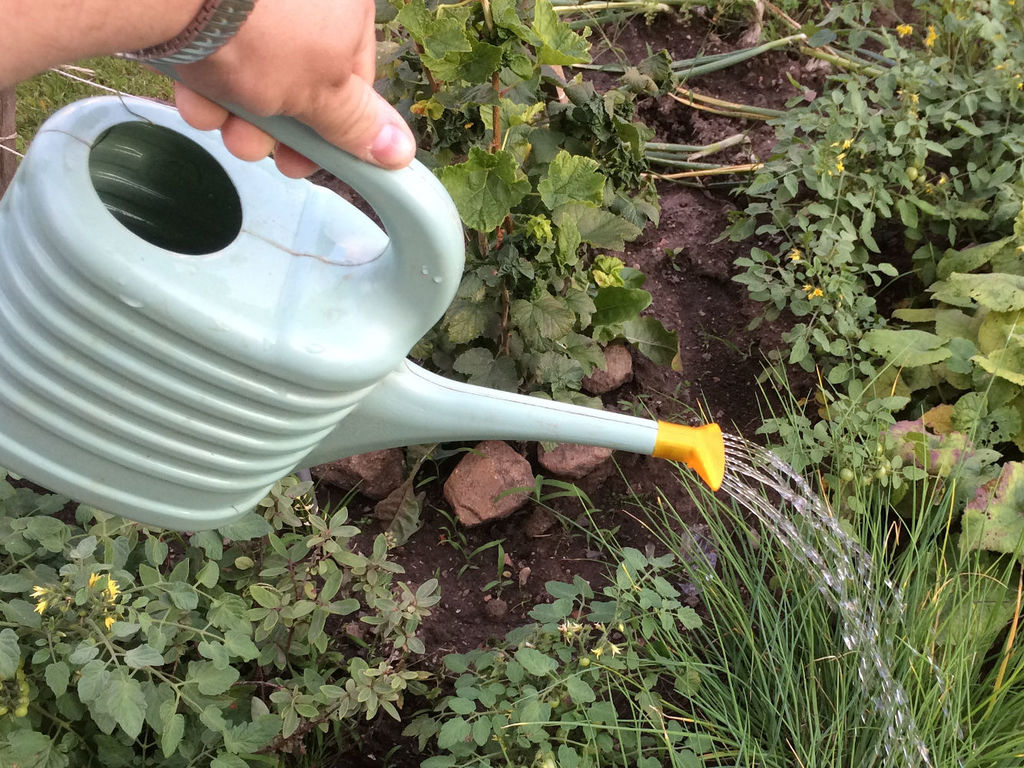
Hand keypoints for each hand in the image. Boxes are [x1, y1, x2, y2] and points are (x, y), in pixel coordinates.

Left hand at [170, 0, 414, 176]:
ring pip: (250, 70)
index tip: (306, 162)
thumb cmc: (264, 33)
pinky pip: (213, 48)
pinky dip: (203, 79)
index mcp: (344, 7)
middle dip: (272, 127)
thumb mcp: (322, 91)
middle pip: (296, 80)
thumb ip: (358, 123)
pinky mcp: (205, 6)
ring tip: (216, 120)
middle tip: (249, 145)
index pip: (351, 80)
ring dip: (233, 112)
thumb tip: (401, 153)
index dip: (331, 130)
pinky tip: (192, 94)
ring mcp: (250, 1)